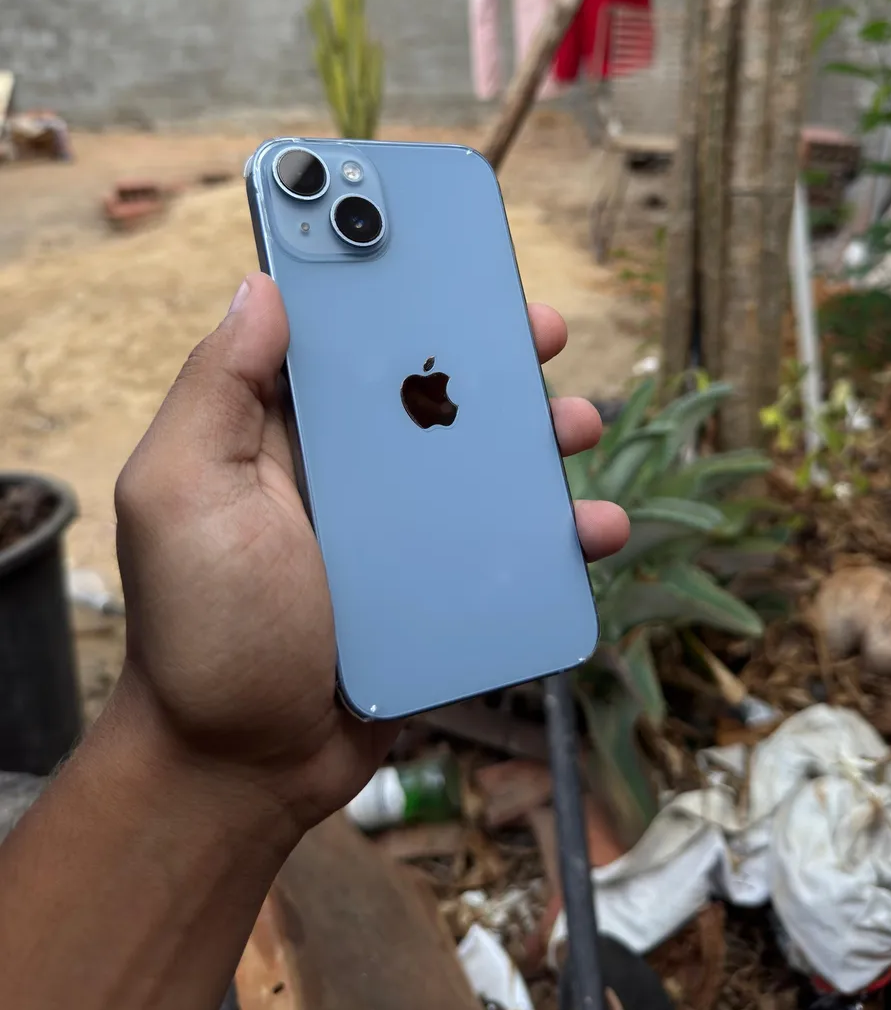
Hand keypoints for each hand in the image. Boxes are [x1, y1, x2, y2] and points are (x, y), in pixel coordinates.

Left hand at [115, 272, 628, 831]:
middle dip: (487, 349)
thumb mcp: (181, 495)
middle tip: (537, 327)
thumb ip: (216, 390)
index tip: (435, 245)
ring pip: (484, 457)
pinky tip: (590, 526)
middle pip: (432, 385)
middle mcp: (348, 467)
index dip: (387, 285)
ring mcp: (400, 527)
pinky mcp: (442, 584)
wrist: (245, 764)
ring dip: (539, 430)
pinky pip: (511, 541)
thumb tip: (261, 283)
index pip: (343, 337)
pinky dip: (556, 530)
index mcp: (285, 432)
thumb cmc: (203, 629)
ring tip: (574, 424)